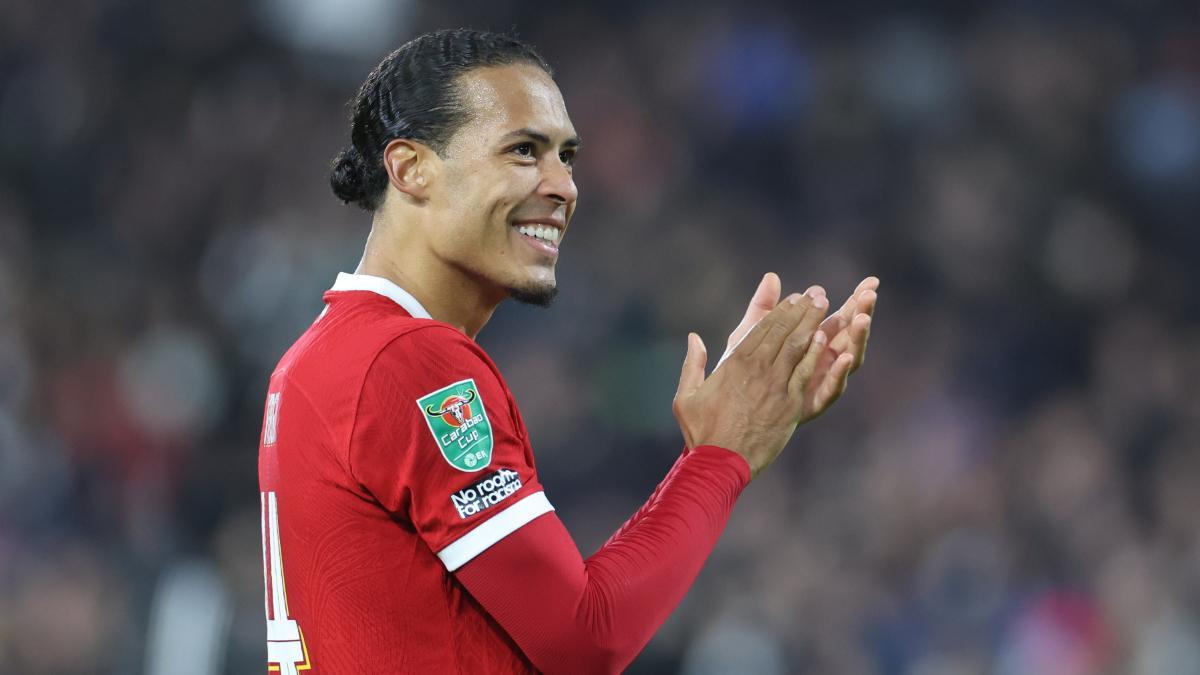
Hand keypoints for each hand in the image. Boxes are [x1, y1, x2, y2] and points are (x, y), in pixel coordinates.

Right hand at [673, 291, 829, 477]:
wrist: (721, 462)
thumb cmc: (702, 432)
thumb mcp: (686, 396)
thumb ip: (693, 364)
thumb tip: (693, 338)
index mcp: (734, 364)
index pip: (761, 328)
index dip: (779, 310)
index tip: (793, 298)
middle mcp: (757, 369)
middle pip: (783, 331)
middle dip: (800, 310)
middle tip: (815, 294)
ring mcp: (776, 385)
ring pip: (797, 345)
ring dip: (811, 323)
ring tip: (823, 306)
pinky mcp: (790, 404)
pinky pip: (805, 372)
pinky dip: (815, 352)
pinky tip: (824, 337)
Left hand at [720, 274, 877, 419]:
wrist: (731, 419)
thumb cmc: (743, 374)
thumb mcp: (750, 335)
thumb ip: (763, 308)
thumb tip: (772, 276)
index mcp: (815, 342)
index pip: (841, 316)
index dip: (856, 299)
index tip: (871, 282)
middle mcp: (823, 362)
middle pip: (850, 335)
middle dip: (862, 313)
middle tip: (871, 293)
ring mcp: (820, 382)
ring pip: (847, 359)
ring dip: (856, 339)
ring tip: (862, 318)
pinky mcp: (812, 404)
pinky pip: (831, 389)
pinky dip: (838, 373)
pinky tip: (843, 357)